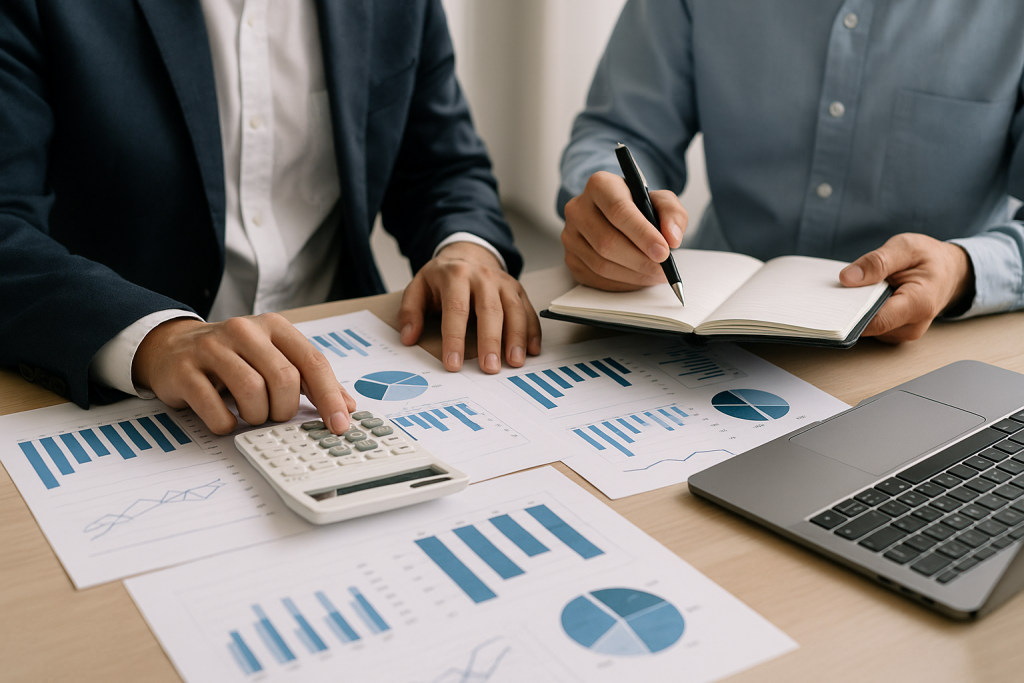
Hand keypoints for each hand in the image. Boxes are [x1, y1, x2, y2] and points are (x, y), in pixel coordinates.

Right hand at [132, 314, 356, 434]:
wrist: (171, 347)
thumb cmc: (232, 358)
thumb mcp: (273, 358)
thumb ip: (309, 379)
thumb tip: (346, 406)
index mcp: (273, 327)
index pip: (312, 361)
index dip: (330, 396)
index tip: (339, 424)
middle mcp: (244, 331)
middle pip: (284, 378)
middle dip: (285, 409)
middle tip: (275, 414)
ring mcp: (211, 348)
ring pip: (252, 391)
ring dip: (256, 416)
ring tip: (250, 414)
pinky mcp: (184, 370)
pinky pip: (215, 409)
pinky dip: (226, 424)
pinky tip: (226, 419)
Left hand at [398, 241, 541, 372]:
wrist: (468, 254)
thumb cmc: (443, 277)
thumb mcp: (419, 286)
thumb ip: (410, 311)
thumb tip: (408, 337)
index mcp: (456, 275)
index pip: (456, 309)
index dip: (454, 338)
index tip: (453, 363)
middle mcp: (483, 277)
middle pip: (489, 310)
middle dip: (490, 341)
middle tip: (490, 368)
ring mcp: (504, 283)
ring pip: (514, 310)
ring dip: (516, 338)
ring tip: (514, 362)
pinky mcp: (518, 290)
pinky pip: (528, 310)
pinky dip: (532, 331)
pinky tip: (532, 350)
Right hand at [561, 171, 687, 289]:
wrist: (615, 215)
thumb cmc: (638, 206)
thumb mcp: (661, 201)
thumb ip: (672, 214)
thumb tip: (672, 238)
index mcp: (600, 185)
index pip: (618, 211)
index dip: (642, 234)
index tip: (664, 252)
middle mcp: (578, 208)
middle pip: (607, 242)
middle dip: (640, 261)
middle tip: (663, 270)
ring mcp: (570, 235)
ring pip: (601, 264)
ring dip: (633, 275)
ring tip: (655, 275)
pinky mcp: (570, 258)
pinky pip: (595, 279)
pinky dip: (622, 284)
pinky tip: (638, 278)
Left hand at [839, 233, 973, 342]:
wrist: (949, 272)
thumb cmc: (929, 258)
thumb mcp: (906, 248)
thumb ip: (878, 262)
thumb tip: (847, 278)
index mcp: (919, 304)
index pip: (877, 321)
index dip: (851, 314)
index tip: (831, 303)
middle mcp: (912, 326)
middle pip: (869, 327)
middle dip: (851, 310)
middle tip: (837, 291)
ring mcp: (903, 333)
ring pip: (867, 328)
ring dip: (856, 311)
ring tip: (856, 289)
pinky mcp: (894, 333)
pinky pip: (871, 327)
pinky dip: (862, 312)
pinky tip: (862, 297)